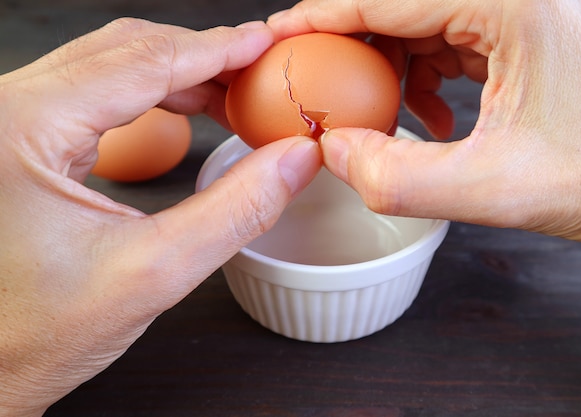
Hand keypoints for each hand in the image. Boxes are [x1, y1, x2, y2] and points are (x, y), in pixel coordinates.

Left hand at [0, 18, 320, 415]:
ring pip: (109, 65)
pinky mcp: (21, 139)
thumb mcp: (154, 271)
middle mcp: (7, 110)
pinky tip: (188, 110)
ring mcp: (10, 122)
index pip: (141, 62)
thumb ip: (237, 209)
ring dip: (178, 74)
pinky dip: (151, 94)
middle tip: (260, 72)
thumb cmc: (39, 331)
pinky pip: (95, 92)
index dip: (215, 49)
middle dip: (201, 56)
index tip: (265, 43)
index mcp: (22, 127)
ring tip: (234, 96)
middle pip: (124, 49)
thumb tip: (294, 159)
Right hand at [269, 0, 580, 240]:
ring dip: (391, 69)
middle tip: (319, 87)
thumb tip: (336, 152)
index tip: (279, 37)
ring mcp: (524, 15)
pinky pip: (453, 46)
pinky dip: (425, 80)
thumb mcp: (497, 188)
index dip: (321, 18)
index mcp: (512, 4)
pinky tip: (429, 120)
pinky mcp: (526, 41)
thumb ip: (399, 178)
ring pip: (424, 26)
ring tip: (378, 117)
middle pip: (402, 7)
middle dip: (353, 49)